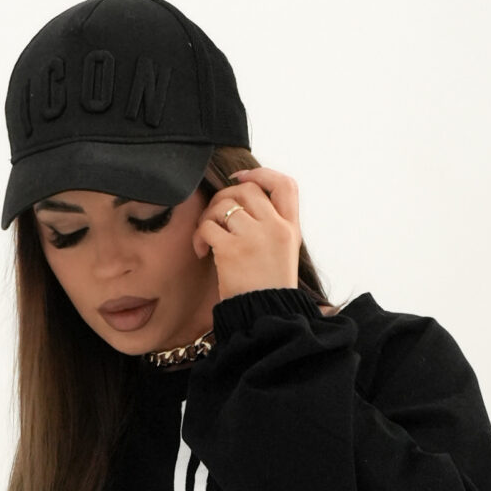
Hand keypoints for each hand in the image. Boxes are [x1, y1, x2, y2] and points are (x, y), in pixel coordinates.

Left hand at [193, 167, 302, 299]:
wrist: (265, 317)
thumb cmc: (268, 288)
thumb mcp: (284, 252)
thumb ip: (272, 225)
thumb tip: (243, 198)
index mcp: (290, 228)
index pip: (285, 185)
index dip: (261, 173)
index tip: (241, 177)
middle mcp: (276, 228)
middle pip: (247, 189)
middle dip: (225, 197)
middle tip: (215, 215)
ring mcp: (254, 237)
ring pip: (224, 204)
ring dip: (208, 216)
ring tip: (207, 236)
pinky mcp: (232, 250)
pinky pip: (208, 226)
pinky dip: (199, 236)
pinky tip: (202, 251)